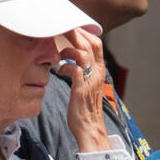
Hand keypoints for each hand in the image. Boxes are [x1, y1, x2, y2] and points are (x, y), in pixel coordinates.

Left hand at [59, 28, 109, 152]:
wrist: (89, 128)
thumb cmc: (85, 107)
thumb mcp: (88, 84)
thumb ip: (84, 70)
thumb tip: (73, 58)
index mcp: (100, 70)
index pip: (97, 43)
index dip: (83, 33)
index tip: (70, 31)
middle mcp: (98, 73)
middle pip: (90, 44)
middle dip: (74, 35)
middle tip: (60, 35)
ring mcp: (90, 81)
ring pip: (82, 53)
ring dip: (67, 51)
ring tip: (59, 56)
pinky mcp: (80, 90)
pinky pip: (74, 69)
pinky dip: (64, 66)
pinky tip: (58, 72)